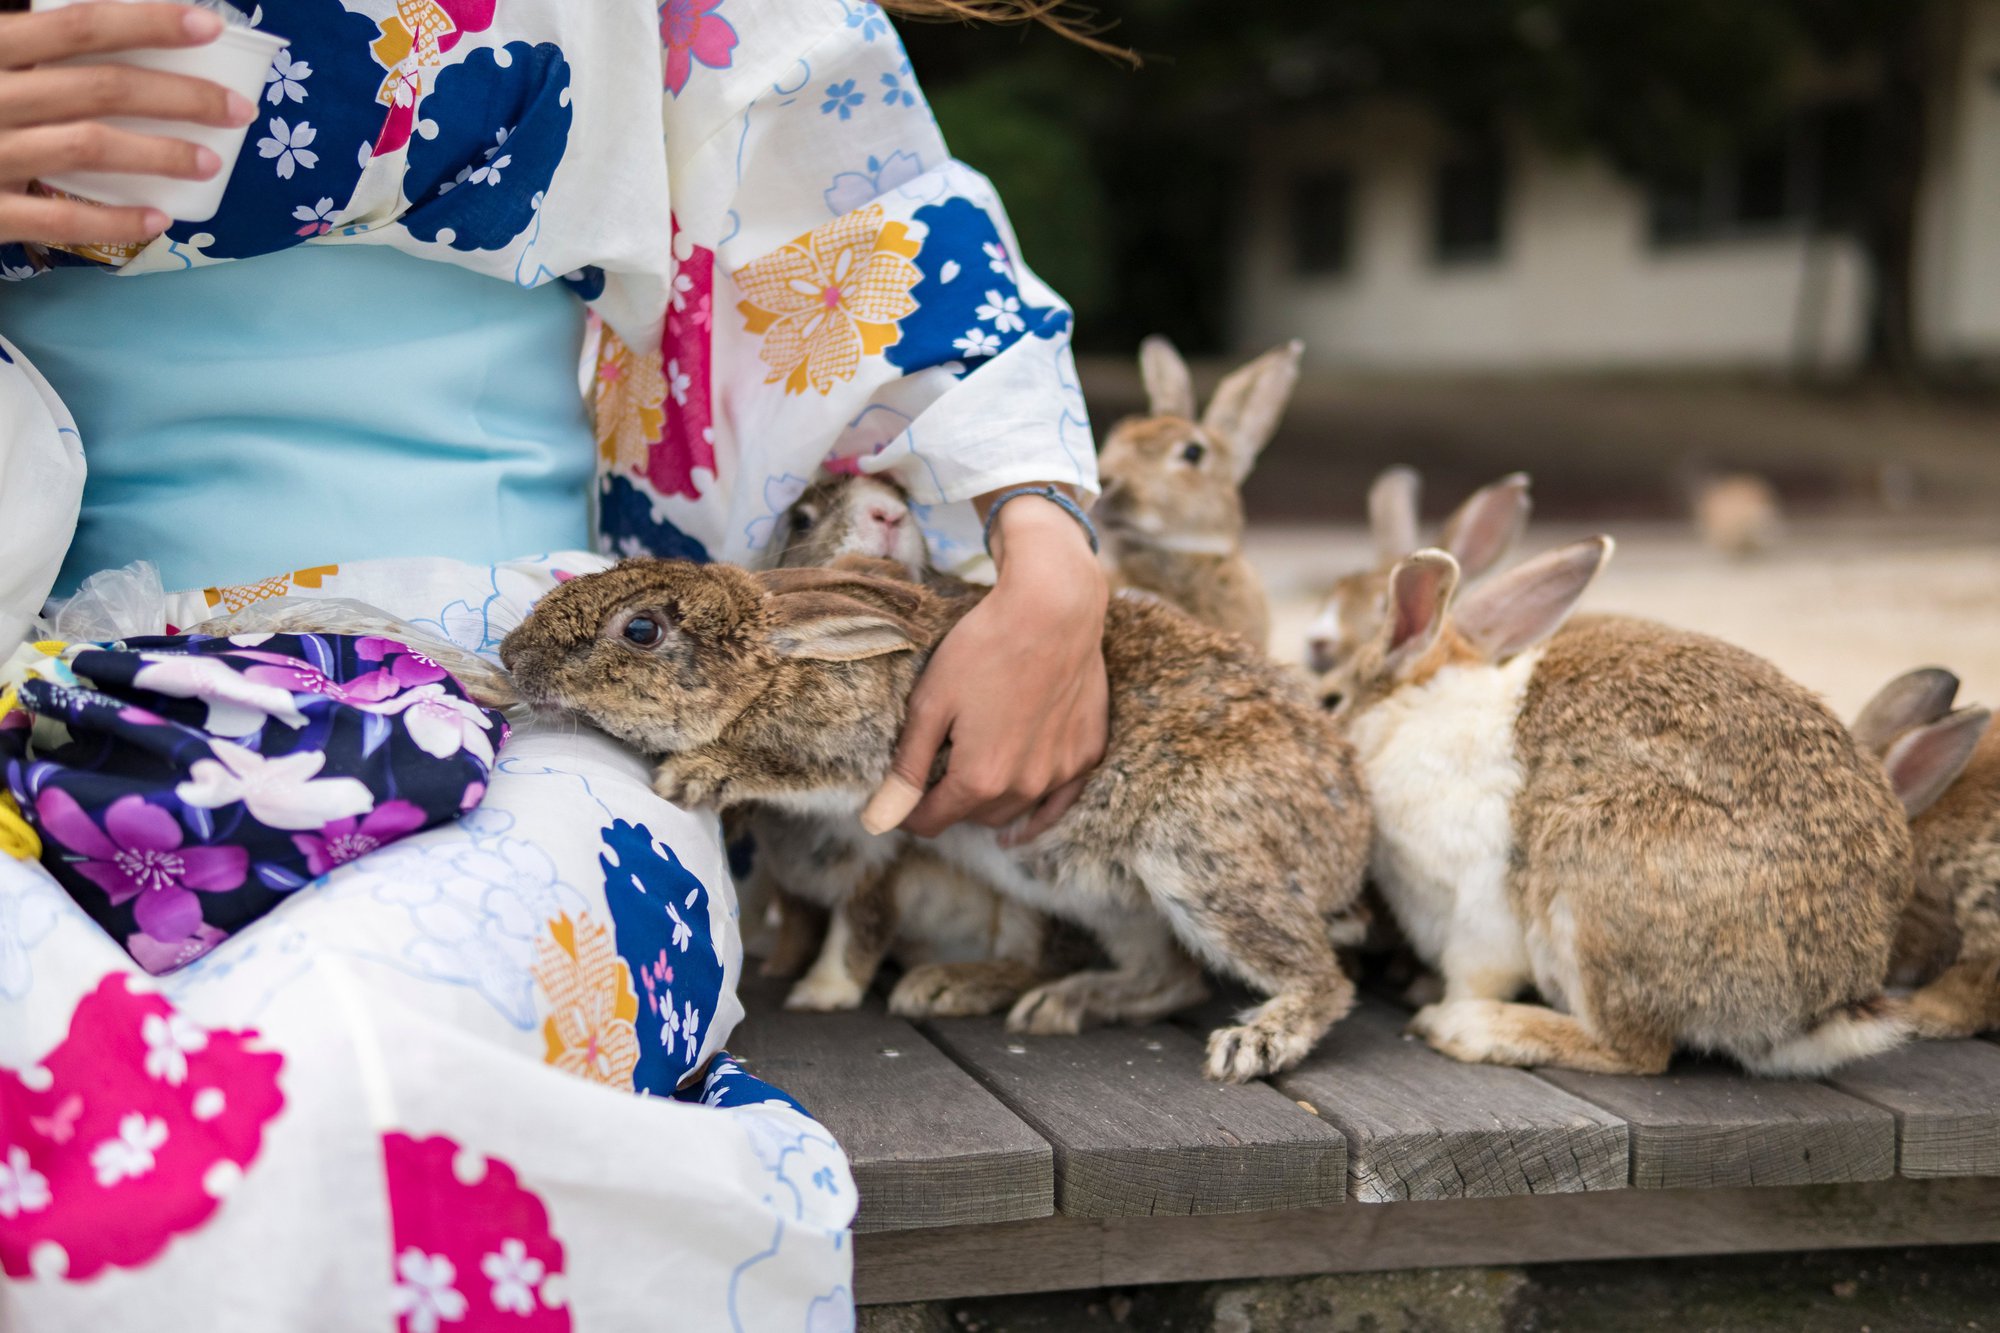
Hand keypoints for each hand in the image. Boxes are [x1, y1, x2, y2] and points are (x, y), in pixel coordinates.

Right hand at [0, 3, 251, 245]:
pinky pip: (59, 219)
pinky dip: (115, 220)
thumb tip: (96, 21)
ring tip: (212, 161)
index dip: (148, 21)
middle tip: (238, 109)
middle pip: (101, 88)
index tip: (208, 24)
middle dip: (182, 96)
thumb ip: (30, 40)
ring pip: (89, 147)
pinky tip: (159, 218)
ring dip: (161, 154)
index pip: (78, 24)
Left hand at [873, 492, 1109, 841]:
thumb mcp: (931, 703)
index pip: (932, 820)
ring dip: (991, 800)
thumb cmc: (985, 647)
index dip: (907, 812)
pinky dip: (1038, 811)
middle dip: (949, 801)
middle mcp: (1026, 786)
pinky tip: (1022, 822)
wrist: (1054, 609)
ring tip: (975, 776)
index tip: (896, 796)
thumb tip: (877, 822)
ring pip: (1015, 808)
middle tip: (935, 771)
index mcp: (981, 778)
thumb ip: (907, 768)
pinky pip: (1060, 800)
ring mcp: (1062, 772)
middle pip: (974, 817)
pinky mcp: (1088, 752)